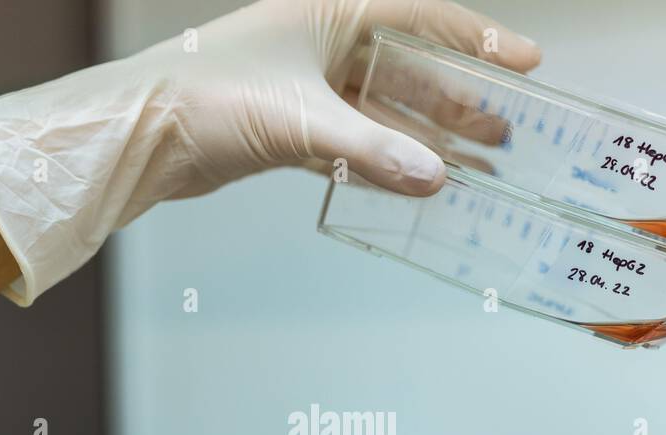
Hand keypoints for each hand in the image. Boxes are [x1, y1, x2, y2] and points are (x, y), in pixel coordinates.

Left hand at [0, 0, 540, 303]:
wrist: (138, 136)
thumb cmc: (205, 98)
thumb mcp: (300, 121)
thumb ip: (371, 150)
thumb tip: (434, 176)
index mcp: (329, 12)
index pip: (421, 17)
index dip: (479, 40)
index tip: (526, 62)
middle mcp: (320, 43)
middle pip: (406, 71)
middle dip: (456, 102)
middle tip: (503, 133)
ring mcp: (303, 86)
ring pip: (380, 113)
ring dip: (423, 140)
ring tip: (474, 166)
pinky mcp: (286, 129)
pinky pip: (350, 145)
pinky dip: (381, 164)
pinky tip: (415, 186)